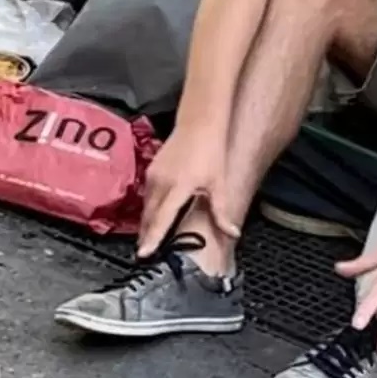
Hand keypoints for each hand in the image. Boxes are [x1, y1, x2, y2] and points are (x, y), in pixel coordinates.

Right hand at [137, 123, 234, 257]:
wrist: (199, 122)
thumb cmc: (211, 151)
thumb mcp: (218, 183)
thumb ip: (221, 211)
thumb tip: (233, 233)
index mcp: (178, 187)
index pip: (162, 218)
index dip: (152, 238)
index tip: (143, 254)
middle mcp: (161, 182)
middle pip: (149, 217)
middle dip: (146, 236)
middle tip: (145, 255)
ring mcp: (153, 175)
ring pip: (146, 207)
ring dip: (146, 224)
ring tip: (147, 240)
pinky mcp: (151, 170)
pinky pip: (147, 196)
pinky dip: (148, 210)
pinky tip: (152, 217)